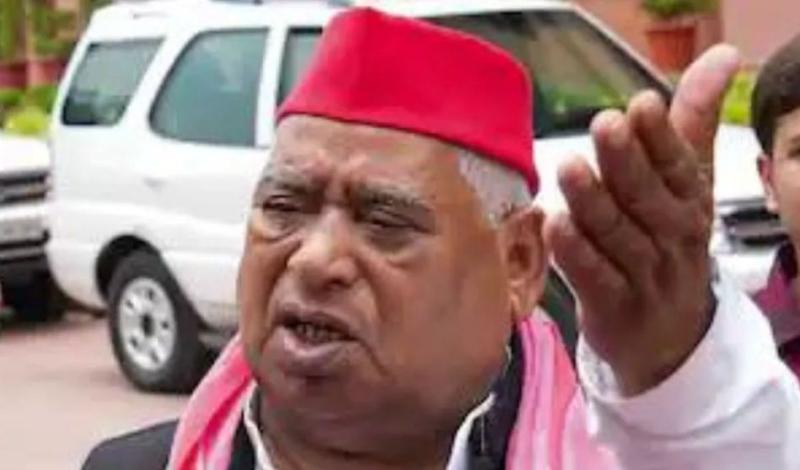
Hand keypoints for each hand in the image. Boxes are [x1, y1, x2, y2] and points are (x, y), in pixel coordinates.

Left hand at [544, 45, 740, 395]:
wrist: (669, 338)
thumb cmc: (668, 244)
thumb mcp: (686, 186)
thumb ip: (691, 123)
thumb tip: (720, 57)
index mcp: (689, 202)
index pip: (679, 167)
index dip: (661, 137)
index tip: (641, 105)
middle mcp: (670, 238)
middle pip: (647, 198)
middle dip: (626, 161)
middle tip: (604, 125)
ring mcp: (642, 276)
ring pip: (617, 236)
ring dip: (593, 202)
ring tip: (569, 168)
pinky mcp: (612, 308)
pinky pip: (593, 278)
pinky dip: (575, 253)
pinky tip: (553, 225)